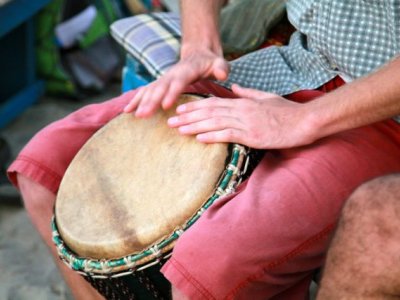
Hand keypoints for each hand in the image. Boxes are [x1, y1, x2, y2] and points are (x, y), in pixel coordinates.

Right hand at [124, 47, 228, 117]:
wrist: (199, 54)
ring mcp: (164, 79)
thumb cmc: (211, 63)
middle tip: (143, 115)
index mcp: (186, 71)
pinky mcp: (159, 84)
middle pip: (160, 88)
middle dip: (150, 101)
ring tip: (133, 115)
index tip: (164, 105)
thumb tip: (222, 74)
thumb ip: (221, 68)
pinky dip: (136, 100)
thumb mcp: (219, 63)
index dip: (171, 93)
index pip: (178, 82)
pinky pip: (145, 92)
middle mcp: (171, 74)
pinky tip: (127, 111)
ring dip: (141, 102)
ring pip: (150, 90)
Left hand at [167, 84, 316, 148]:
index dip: (195, 106)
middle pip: (209, 112)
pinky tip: (199, 138)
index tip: (180, 109)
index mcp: (243, 102)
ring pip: (214, 122)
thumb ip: (247, 92)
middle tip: (170, 120)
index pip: (213, 103)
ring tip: (178, 130)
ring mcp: (246, 123)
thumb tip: (233, 86)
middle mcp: (241, 110)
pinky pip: (228, 135)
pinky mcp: (252, 136)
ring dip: (194, 126)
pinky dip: (212, 136)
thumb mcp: (266, 97)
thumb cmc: (286, 111)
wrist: (304, 122)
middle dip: (188, 116)